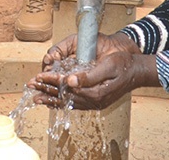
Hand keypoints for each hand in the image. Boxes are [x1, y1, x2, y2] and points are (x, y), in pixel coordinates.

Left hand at [27, 33, 154, 109]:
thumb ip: (89, 76)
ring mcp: (94, 102)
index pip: (67, 87)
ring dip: (51, 98)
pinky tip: (54, 101)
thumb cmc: (124, 64)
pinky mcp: (95, 101)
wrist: (137, 71)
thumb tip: (70, 81)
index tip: (40, 76)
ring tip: (36, 97)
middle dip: (47, 89)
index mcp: (96, 92)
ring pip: (68, 102)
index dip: (52, 81)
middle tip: (31, 85)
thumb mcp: (108, 66)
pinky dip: (62, 102)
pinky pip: (74, 104)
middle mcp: (93, 100)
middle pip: (64, 96)